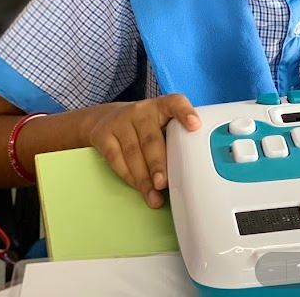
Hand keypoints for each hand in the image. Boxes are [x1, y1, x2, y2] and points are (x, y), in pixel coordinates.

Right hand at [85, 94, 200, 207]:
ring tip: (153, 196)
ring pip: (133, 152)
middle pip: (151, 138)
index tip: (195, 125)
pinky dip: (129, 176)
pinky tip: (139, 187)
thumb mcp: (160, 123)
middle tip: (163, 183)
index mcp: (160, 106)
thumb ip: (174, 138)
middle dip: (158, 163)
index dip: (185, 113)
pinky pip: (116, 159)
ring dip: (144, 178)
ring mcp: (120, 122)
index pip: (174, 103)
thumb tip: (190, 170)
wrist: (105, 117)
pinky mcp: (104, 135)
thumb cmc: (144, 126)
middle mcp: (141, 111)